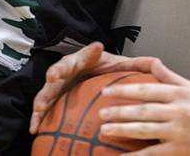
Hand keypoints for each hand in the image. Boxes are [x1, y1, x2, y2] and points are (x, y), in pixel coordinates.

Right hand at [30, 42, 161, 133]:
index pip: (77, 59)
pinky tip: (35, 130)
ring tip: (37, 116)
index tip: (71, 65)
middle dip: (52, 79)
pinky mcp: (54, 98)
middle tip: (51, 82)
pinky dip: (38, 118)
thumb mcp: (121, 65)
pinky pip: (45, 108)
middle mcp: (67, 70)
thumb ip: (136, 64)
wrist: (93, 72)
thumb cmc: (107, 68)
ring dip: (41, 103)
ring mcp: (59, 84)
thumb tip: (155, 62)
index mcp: (83, 60)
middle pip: (57, 74)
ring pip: (47, 92)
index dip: (73, 62)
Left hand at [98, 61, 189, 155]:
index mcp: (178, 94)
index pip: (146, 90)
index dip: (124, 90)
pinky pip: (154, 154)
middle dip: (119, 111)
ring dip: (122, 131)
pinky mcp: (180, 150)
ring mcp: (179, 132)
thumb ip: (169, 76)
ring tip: (104, 130)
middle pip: (143, 111)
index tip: (105, 91)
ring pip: (145, 131)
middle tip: (100, 112)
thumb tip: (152, 62)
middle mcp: (178, 111)